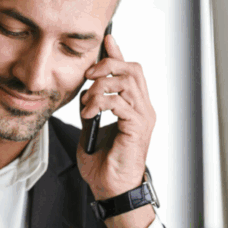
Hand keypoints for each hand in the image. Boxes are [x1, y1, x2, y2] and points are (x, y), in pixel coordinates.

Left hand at [77, 35, 155, 201]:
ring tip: (86, 103)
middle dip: (108, 64)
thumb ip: (91, 108)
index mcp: (133, 107)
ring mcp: (143, 117)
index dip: (118, 53)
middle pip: (132, 69)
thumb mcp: (90, 129)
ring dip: (101, 86)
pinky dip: (100, 103)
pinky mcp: (137, 128)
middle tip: (88, 74)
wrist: (109, 188)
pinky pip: (120, 102)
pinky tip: (89, 114)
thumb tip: (85, 92)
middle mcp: (143, 109)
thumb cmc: (103, 165)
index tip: (106, 39)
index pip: (130, 71)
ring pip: (127, 82)